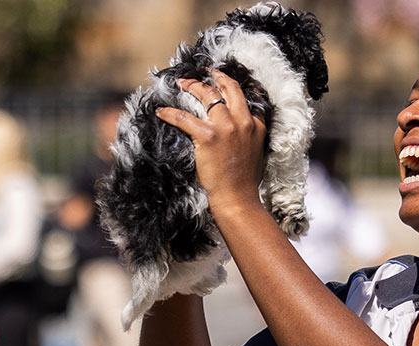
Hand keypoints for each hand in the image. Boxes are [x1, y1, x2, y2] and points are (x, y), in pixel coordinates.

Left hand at [156, 70, 267, 214]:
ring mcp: (227, 127)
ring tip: (182, 83)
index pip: (249, 97)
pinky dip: (170, 113)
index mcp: (257, 126)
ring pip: (208, 96)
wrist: (238, 199)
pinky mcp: (209, 136)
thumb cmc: (244, 183)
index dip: (235, 85)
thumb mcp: (256, 154)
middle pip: (228, 89)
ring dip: (193, 86)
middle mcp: (244, 122)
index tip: (225, 79)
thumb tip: (236, 134)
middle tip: (204, 74)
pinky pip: (184, 118)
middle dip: (215, 78)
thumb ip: (249, 137)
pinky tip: (161, 111)